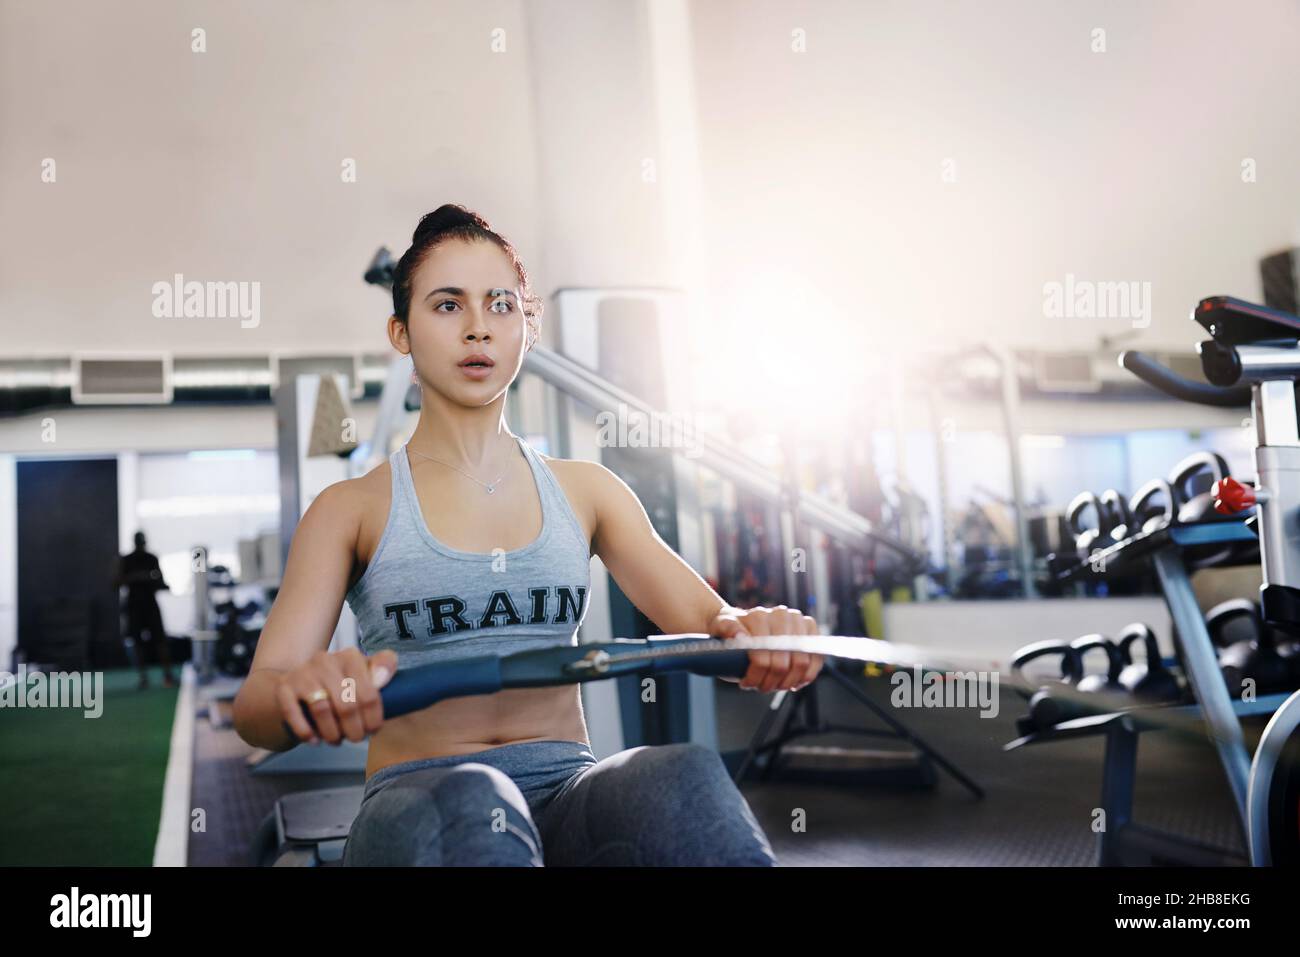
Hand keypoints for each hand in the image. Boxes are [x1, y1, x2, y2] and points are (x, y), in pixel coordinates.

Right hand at [276, 648, 397, 744]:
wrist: (298, 681)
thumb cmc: (339, 682)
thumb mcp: (363, 672)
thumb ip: (382, 668)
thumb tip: (382, 678)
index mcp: (350, 656)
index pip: (370, 692)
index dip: (374, 718)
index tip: (374, 729)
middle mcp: (325, 660)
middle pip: (347, 705)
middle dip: (355, 730)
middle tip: (356, 738)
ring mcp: (303, 673)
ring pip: (322, 710)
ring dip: (332, 733)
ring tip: (337, 740)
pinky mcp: (284, 687)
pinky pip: (294, 715)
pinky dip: (306, 732)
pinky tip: (314, 740)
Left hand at [707, 605, 824, 692]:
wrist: (742, 626)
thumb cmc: (730, 632)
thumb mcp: (721, 629)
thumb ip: (728, 629)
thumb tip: (742, 637)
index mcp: (760, 616)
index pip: (763, 655)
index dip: (756, 675)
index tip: (747, 683)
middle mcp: (782, 615)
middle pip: (783, 662)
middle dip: (771, 681)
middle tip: (761, 686)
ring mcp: (799, 622)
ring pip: (802, 663)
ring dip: (787, 681)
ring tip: (774, 684)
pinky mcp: (811, 631)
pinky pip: (816, 659)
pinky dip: (805, 676)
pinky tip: (792, 681)